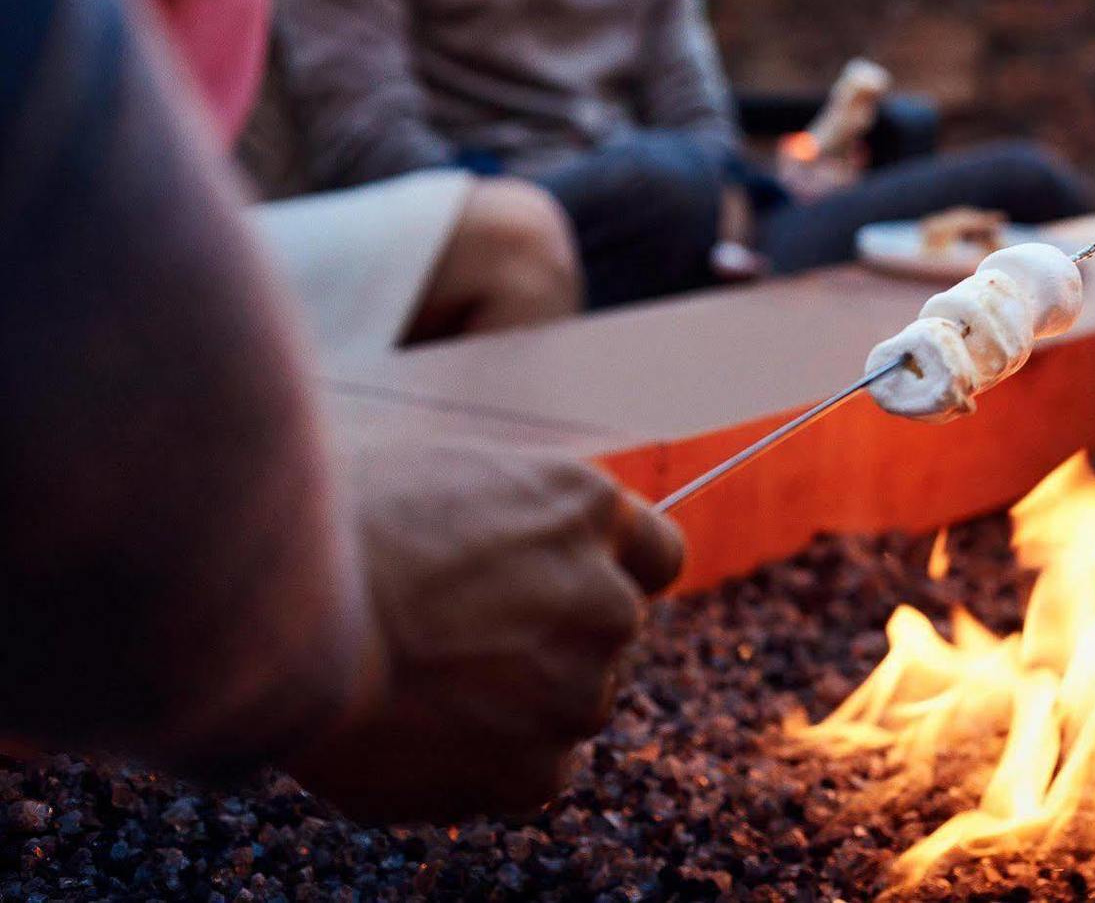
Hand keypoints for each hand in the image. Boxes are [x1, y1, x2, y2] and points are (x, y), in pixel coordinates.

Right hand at [286, 438, 682, 822]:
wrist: (277, 611)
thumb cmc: (329, 527)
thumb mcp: (444, 480)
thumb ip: (511, 525)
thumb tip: (513, 551)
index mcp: (585, 508)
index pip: (656, 556)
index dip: (607, 576)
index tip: (561, 591)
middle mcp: (605, 597)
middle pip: (607, 636)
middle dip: (549, 642)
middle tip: (454, 645)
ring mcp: (579, 688)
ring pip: (568, 708)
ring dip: (515, 708)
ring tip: (415, 688)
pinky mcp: (536, 768)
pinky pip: (534, 776)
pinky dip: (484, 768)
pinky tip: (414, 736)